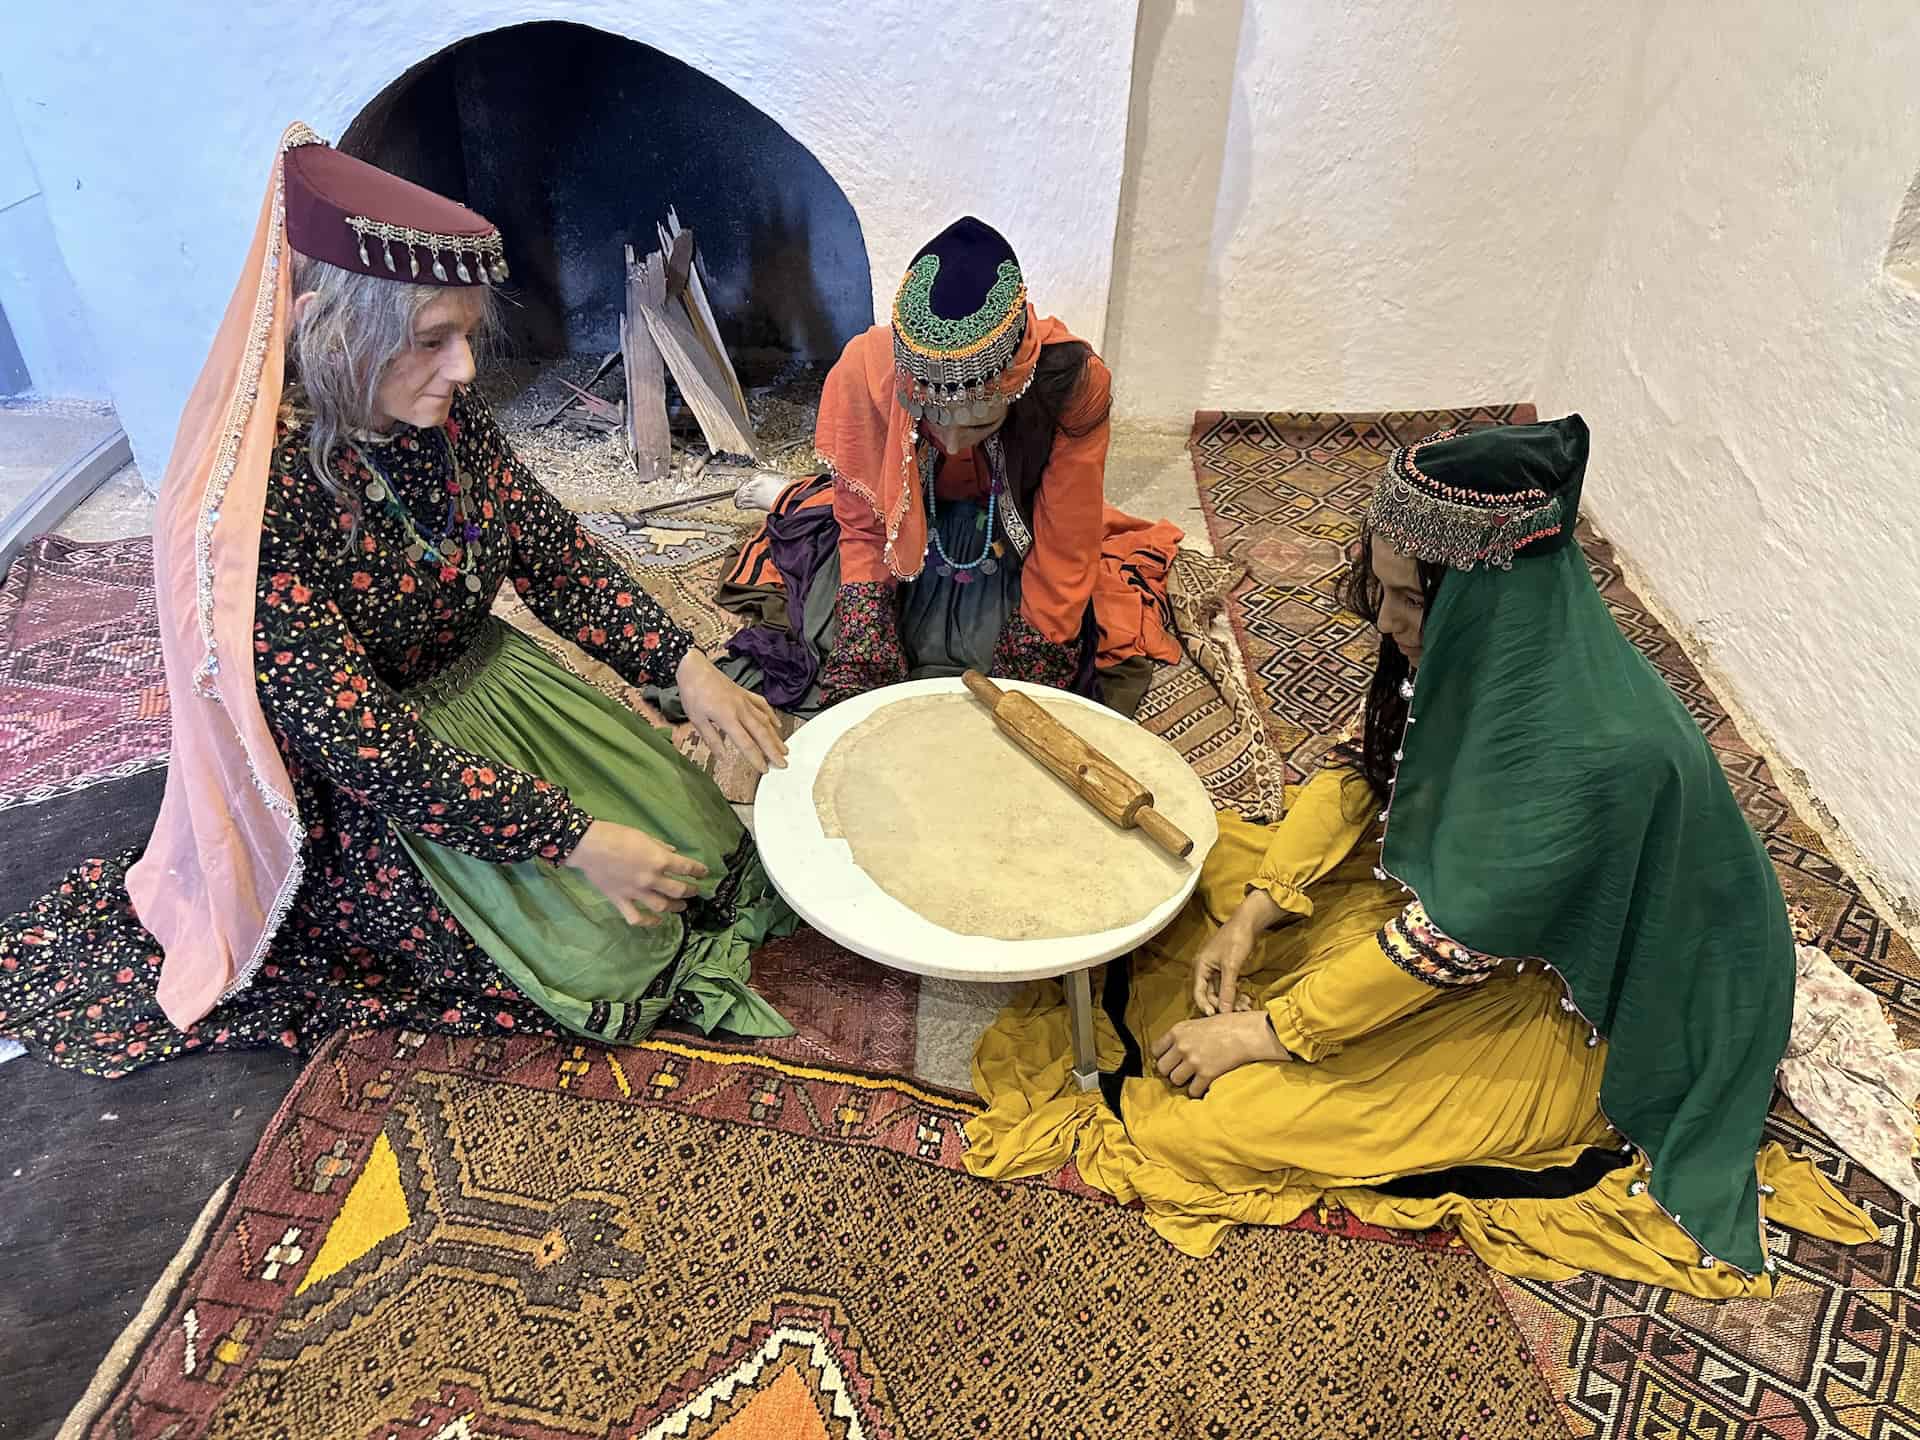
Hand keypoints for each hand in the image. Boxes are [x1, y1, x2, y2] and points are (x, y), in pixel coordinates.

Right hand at [567, 820, 707, 925]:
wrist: (589, 846)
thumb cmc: (616, 835)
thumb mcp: (644, 836)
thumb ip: (660, 847)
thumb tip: (673, 853)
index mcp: (659, 860)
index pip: (687, 867)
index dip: (698, 870)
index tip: (704, 872)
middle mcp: (651, 879)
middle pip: (678, 890)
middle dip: (690, 891)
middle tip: (694, 891)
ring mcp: (636, 892)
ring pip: (662, 906)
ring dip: (675, 907)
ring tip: (681, 906)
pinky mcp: (621, 900)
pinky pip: (637, 917)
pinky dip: (648, 922)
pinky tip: (656, 920)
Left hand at [677, 650, 787, 775]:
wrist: (695, 668)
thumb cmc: (693, 694)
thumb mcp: (696, 719)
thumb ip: (712, 739)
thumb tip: (723, 757)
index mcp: (727, 718)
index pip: (745, 742)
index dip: (756, 757)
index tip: (764, 769)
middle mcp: (740, 710)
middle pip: (761, 733)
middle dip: (773, 750)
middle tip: (783, 764)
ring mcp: (745, 700)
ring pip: (765, 721)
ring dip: (776, 737)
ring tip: (784, 750)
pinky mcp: (745, 693)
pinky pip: (762, 705)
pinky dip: (771, 716)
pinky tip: (777, 725)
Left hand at [1152, 1011, 1292, 1098]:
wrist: (1246, 1032)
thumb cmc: (1225, 1025)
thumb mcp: (1198, 1023)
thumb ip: (1183, 1036)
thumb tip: (1173, 1051)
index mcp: (1178, 1031)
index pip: (1155, 1050)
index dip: (1162, 1057)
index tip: (1170, 1060)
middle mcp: (1182, 1046)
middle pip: (1162, 1068)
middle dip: (1171, 1071)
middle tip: (1181, 1071)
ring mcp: (1193, 1060)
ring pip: (1175, 1080)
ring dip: (1184, 1081)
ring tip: (1194, 1077)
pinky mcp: (1206, 1074)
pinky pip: (1192, 1090)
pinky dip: (1198, 1090)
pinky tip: (1204, 1084)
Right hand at [1191, 892, 1283, 1014]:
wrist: (1248, 923)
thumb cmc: (1236, 940)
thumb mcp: (1231, 966)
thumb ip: (1227, 989)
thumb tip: (1224, 1011)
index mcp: (1201, 966)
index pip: (1199, 992)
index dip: (1206, 1006)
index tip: (1215, 1016)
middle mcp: (1206, 969)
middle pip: (1211, 994)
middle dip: (1224, 1004)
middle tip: (1238, 1012)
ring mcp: (1217, 970)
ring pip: (1222, 992)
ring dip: (1232, 1000)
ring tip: (1246, 1007)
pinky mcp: (1228, 970)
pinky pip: (1229, 987)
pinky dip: (1237, 994)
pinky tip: (1247, 1000)